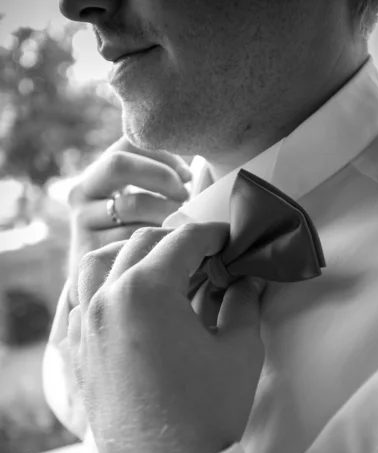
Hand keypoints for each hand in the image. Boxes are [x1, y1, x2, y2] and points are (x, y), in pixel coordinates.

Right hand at [67, 136, 191, 305]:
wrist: (109, 292)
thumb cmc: (141, 242)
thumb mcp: (147, 206)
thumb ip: (165, 184)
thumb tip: (204, 171)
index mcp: (99, 174)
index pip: (126, 143)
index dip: (162, 155)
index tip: (188, 177)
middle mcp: (82, 193)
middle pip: (119, 165)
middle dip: (160, 177)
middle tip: (185, 199)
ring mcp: (82, 222)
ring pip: (132, 203)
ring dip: (166, 213)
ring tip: (182, 230)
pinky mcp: (86, 250)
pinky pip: (131, 237)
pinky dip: (158, 242)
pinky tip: (170, 253)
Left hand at [68, 223, 264, 452]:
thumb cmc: (206, 413)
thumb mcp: (239, 350)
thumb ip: (244, 303)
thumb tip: (247, 279)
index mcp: (146, 291)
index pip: (182, 241)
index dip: (212, 235)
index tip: (229, 239)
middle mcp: (107, 299)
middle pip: (141, 246)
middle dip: (177, 243)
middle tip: (207, 258)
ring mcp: (86, 324)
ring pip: (100, 264)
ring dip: (132, 256)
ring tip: (162, 270)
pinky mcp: (79, 348)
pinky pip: (82, 298)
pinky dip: (105, 284)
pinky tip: (129, 299)